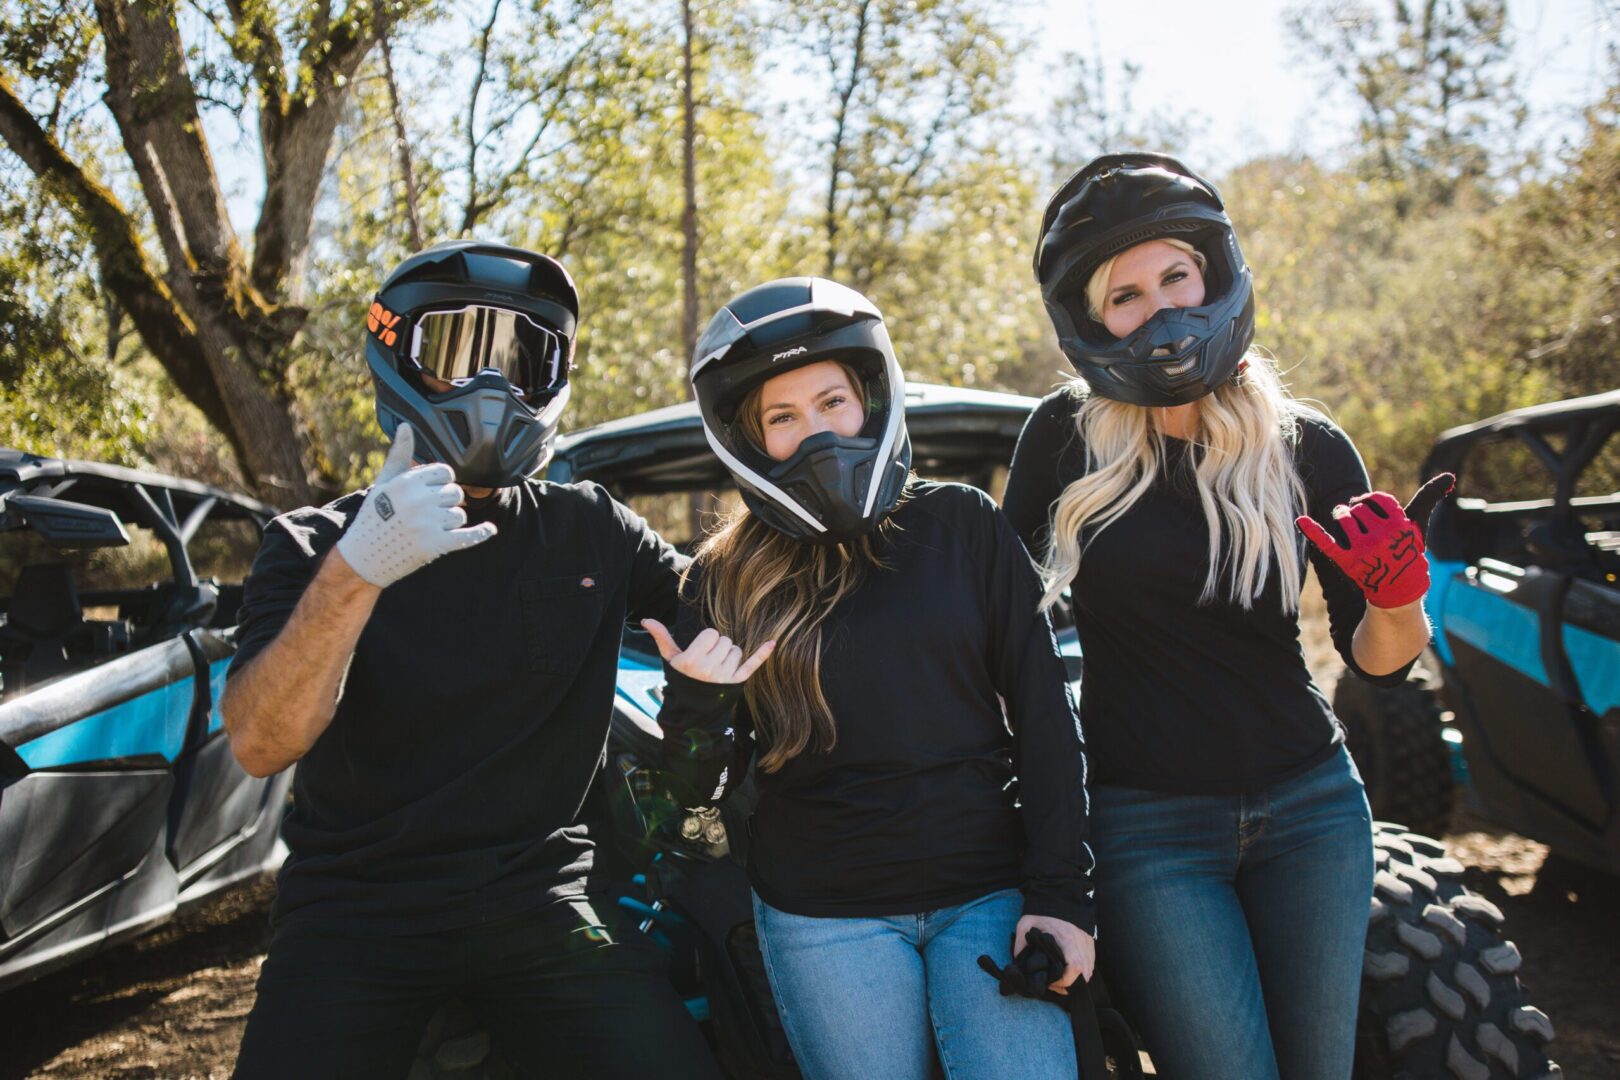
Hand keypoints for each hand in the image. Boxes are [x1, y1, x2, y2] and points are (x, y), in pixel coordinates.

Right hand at [335, 424, 497, 586]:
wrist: (364, 556)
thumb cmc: (374, 516)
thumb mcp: (384, 483)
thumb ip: (399, 454)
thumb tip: (406, 426)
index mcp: (407, 482)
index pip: (446, 473)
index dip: (441, 483)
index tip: (430, 492)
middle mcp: (419, 500)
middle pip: (456, 493)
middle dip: (446, 503)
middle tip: (427, 514)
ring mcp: (429, 523)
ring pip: (460, 514)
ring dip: (450, 522)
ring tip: (428, 528)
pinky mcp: (436, 545)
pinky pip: (468, 536)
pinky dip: (480, 533)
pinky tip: (490, 530)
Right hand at [641, 619, 773, 683]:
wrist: (692, 711)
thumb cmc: (680, 680)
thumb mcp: (670, 660)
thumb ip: (661, 638)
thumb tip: (647, 620)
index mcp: (692, 660)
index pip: (712, 634)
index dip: (708, 640)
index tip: (702, 650)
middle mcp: (709, 669)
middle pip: (726, 642)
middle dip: (719, 647)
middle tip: (710, 660)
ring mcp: (725, 677)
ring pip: (737, 651)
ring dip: (730, 656)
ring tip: (718, 668)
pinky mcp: (737, 683)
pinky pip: (752, 664)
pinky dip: (762, 654)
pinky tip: (771, 643)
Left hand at [1014, 914, 1095, 993]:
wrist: (1059, 891)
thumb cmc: (1042, 909)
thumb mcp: (1025, 925)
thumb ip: (1020, 944)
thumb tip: (1018, 962)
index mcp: (1067, 941)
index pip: (1074, 969)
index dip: (1064, 982)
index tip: (1052, 983)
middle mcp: (1081, 943)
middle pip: (1085, 973)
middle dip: (1072, 983)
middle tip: (1057, 983)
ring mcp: (1087, 941)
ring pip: (1089, 969)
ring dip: (1079, 977)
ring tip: (1063, 977)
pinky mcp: (1090, 939)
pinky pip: (1091, 960)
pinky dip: (1084, 968)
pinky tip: (1071, 968)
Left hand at [1296, 472, 1454, 608]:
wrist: (1399, 592)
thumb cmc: (1408, 554)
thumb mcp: (1418, 527)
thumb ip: (1428, 499)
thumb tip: (1448, 476)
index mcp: (1401, 525)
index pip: (1377, 499)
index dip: (1371, 501)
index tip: (1369, 507)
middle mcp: (1382, 536)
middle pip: (1359, 509)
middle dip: (1357, 511)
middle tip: (1360, 523)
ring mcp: (1364, 550)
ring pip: (1343, 518)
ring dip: (1341, 516)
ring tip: (1345, 521)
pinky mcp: (1347, 563)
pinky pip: (1326, 542)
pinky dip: (1312, 531)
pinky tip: (1300, 520)